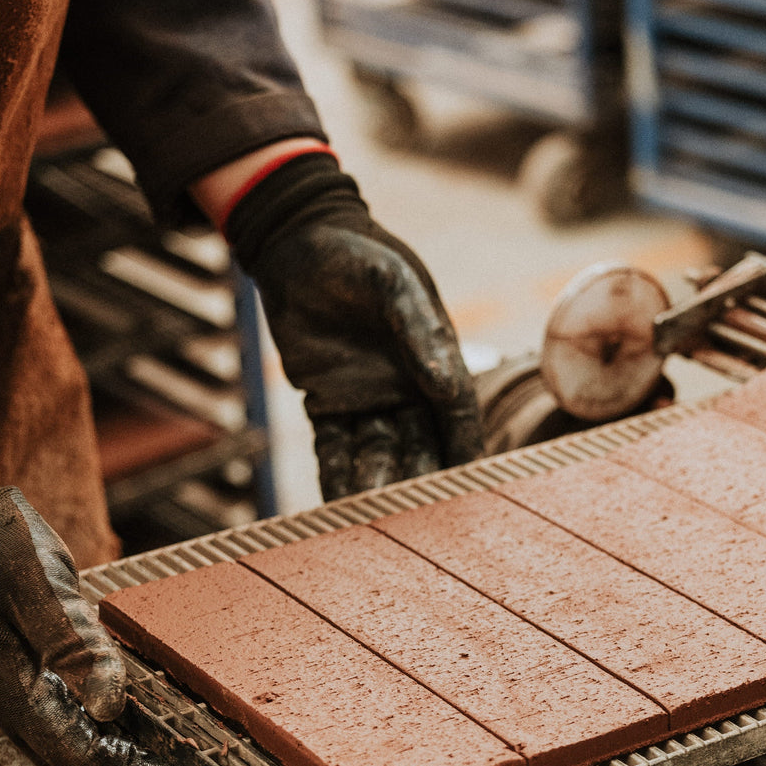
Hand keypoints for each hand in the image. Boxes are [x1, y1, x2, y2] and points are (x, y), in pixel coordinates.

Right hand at [0, 442, 181, 765]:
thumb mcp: (37, 584)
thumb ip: (72, 643)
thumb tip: (110, 703)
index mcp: (14, 694)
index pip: (80, 760)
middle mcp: (18, 706)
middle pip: (83, 764)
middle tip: (203, 762)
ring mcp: (25, 694)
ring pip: (83, 744)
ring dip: (135, 751)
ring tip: (191, 743)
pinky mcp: (36, 678)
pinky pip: (81, 717)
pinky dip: (121, 724)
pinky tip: (157, 712)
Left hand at [224, 151, 482, 499]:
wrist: (295, 242)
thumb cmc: (355, 254)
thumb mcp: (391, 281)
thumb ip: (418, 329)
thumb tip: (443, 382)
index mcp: (434, 359)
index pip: (456, 414)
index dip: (464, 450)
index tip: (470, 486)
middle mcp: (407, 387)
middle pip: (420, 445)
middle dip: (420, 481)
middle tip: (421, 521)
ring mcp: (367, 398)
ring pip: (377, 454)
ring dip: (375, 486)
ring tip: (372, 522)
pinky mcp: (327, 403)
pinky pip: (335, 448)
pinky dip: (336, 476)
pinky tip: (336, 508)